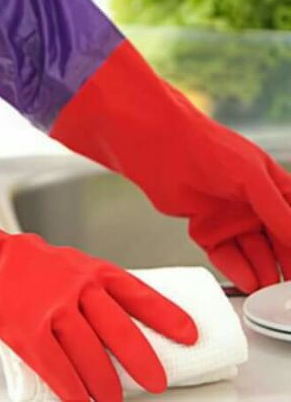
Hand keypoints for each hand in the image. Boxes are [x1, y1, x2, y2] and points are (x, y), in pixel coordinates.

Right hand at [0, 233, 197, 401]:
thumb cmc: (20, 262)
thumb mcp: (63, 262)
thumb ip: (87, 286)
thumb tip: (110, 321)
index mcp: (87, 269)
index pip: (136, 292)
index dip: (166, 315)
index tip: (189, 334)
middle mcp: (75, 287)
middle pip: (120, 331)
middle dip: (142, 361)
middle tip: (156, 382)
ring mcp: (52, 308)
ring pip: (91, 356)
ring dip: (106, 386)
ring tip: (111, 400)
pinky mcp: (27, 330)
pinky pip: (58, 369)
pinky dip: (72, 392)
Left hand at [49, 41, 290, 294]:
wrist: (161, 149)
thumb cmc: (210, 149)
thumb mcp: (253, 177)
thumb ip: (278, 210)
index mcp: (273, 187)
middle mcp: (253, 205)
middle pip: (277, 243)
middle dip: (285, 265)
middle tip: (289, 290)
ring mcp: (229, 218)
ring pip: (253, 253)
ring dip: (263, 271)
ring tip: (271, 292)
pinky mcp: (205, 229)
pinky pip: (225, 254)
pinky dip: (237, 268)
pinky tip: (248, 281)